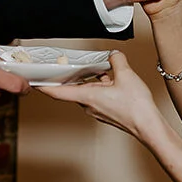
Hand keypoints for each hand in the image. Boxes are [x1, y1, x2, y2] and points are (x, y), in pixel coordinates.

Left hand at [37, 52, 163, 140]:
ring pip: (87, 91)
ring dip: (90, 80)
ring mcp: (97, 110)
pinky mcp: (106, 112)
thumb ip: (117, 61)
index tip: (34, 81)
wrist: (148, 126)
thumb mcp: (126, 75)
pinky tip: (112, 80)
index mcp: (87, 96)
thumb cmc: (135, 107)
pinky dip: (100, 86)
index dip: (44, 86)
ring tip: (99, 68)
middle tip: (66, 65)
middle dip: (71, 76)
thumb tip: (114, 55)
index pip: (57, 92)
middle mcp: (88, 105)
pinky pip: (97, 96)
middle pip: (73, 89)